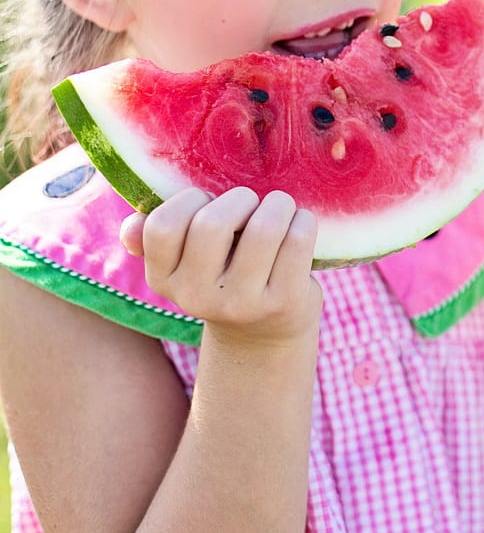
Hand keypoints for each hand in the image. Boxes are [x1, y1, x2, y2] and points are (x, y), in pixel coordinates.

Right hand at [119, 187, 321, 345]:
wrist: (265, 334)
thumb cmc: (224, 276)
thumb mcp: (186, 264)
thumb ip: (156, 240)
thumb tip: (131, 228)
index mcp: (164, 280)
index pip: (162, 226)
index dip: (190, 200)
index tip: (209, 202)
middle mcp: (198, 298)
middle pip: (212, 224)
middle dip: (240, 199)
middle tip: (252, 203)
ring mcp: (243, 304)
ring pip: (263, 229)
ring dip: (278, 205)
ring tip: (281, 208)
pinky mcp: (284, 303)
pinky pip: (297, 241)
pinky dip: (304, 222)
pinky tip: (301, 225)